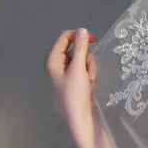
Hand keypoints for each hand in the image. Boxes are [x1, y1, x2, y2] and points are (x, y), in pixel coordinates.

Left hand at [45, 27, 98, 147]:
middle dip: (87, 58)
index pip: (65, 37)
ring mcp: (68, 71)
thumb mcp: (79, 69)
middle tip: (88, 73)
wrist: (81, 117)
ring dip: (90, 67)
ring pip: (84, 58)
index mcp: (53, 59)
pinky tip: (91, 83)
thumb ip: (81, 48)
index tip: (94, 40)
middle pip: (77, 48)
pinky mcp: (76, 78)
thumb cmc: (75, 94)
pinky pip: (86, 67)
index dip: (79, 36)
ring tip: (90, 81)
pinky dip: (91, 73)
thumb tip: (82, 30)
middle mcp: (58, 63)